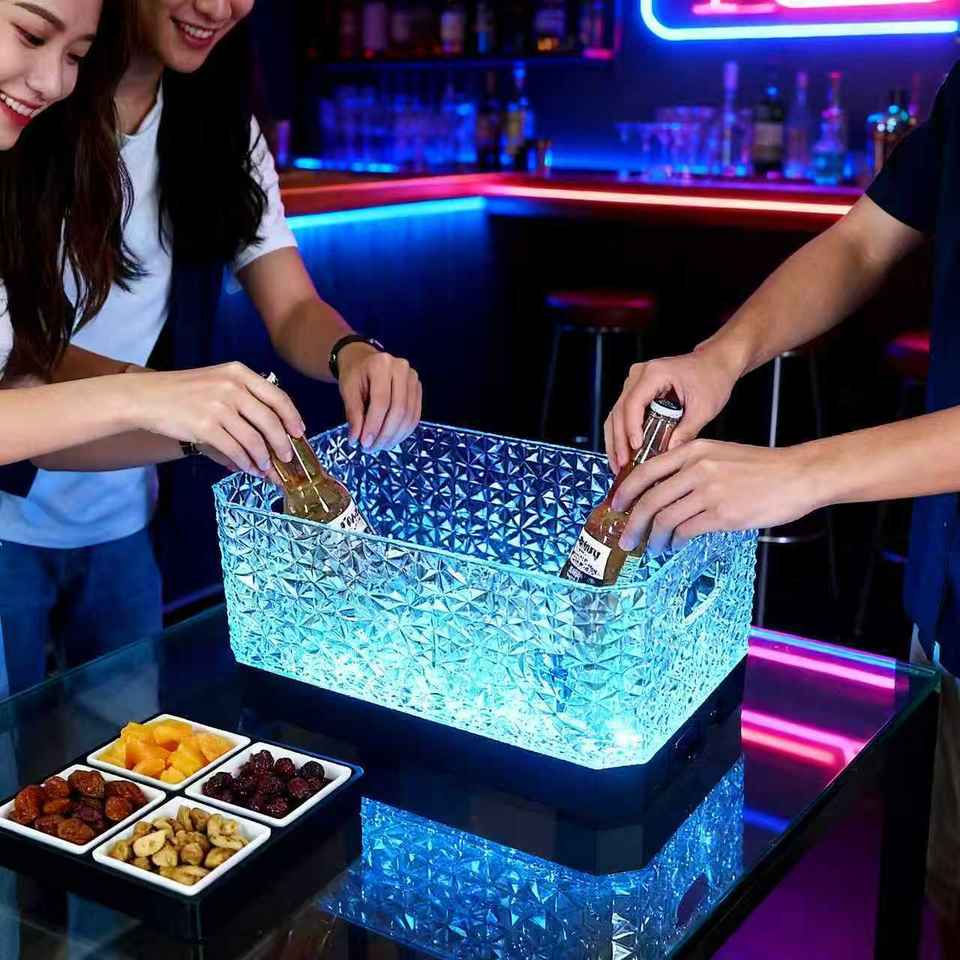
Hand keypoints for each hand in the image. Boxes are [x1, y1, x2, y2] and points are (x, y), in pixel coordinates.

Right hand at [129, 362, 304, 477]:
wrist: (146, 397)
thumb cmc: (183, 391)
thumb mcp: (217, 379)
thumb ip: (245, 396)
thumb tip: (274, 427)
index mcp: (239, 373)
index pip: (278, 397)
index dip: (292, 418)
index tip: (299, 433)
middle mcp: (232, 387)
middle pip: (271, 421)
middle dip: (282, 444)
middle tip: (286, 458)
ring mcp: (218, 406)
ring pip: (254, 439)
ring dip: (263, 458)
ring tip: (265, 468)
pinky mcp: (205, 426)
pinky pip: (235, 450)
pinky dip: (245, 463)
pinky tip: (248, 468)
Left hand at [338, 345, 421, 451]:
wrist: (365, 361)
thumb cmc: (355, 374)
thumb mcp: (347, 390)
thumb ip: (353, 413)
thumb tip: (356, 439)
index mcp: (381, 364)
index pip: (381, 401)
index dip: (373, 425)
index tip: (364, 443)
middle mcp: (401, 369)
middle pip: (398, 409)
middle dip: (385, 434)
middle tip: (372, 448)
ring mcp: (413, 379)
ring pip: (409, 415)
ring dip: (395, 436)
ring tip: (380, 446)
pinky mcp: (418, 389)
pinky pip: (415, 416)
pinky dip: (404, 432)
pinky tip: (392, 440)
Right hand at [604, 347, 741, 474]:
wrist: (715, 363)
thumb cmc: (712, 378)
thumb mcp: (704, 408)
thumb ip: (686, 431)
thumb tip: (668, 454)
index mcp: (655, 373)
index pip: (633, 403)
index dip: (631, 427)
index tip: (635, 448)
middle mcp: (639, 375)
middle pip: (619, 411)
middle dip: (618, 441)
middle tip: (622, 465)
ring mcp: (635, 382)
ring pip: (616, 415)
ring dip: (616, 441)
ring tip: (619, 465)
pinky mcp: (637, 392)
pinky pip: (623, 415)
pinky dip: (622, 435)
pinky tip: (624, 453)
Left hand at [611, 439, 819, 554]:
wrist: (797, 475)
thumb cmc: (760, 468)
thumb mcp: (719, 454)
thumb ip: (690, 466)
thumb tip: (660, 491)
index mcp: (693, 450)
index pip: (646, 471)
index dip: (625, 492)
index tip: (616, 507)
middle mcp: (697, 468)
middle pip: (649, 499)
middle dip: (632, 524)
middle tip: (625, 539)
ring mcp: (709, 491)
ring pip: (665, 519)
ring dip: (653, 538)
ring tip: (652, 547)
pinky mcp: (723, 514)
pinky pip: (686, 531)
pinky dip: (675, 542)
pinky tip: (674, 546)